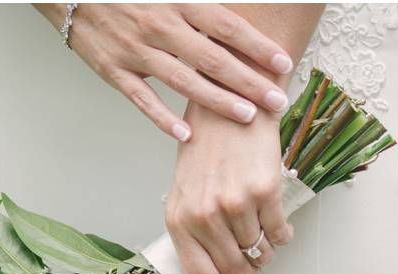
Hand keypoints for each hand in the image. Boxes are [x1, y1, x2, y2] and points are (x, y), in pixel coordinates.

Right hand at [41, 3, 295, 140]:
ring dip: (217, 101)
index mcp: (178, 1)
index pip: (226, 26)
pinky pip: (143, 98)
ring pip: (183, 81)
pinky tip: (186, 135)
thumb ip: (202, 1)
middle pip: (212, 58)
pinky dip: (163, 119)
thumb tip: (239, 6)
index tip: (283, 64)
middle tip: (276, 100)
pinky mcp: (114, 71)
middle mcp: (160, 26)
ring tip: (247, 117)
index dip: (257, 46)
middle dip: (248, 81)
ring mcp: (136, 51)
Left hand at [166, 103, 294, 273]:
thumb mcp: (185, 193)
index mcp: (179, 221)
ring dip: (266, 251)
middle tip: (254, 264)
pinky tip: (279, 224)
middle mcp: (204, 216)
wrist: (229, 108)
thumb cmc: (206, 151)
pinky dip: (283, 235)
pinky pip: (279, 233)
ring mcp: (234, 205)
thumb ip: (194, 233)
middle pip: (235, 272)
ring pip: (260, 253)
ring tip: (263, 234)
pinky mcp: (263, 191)